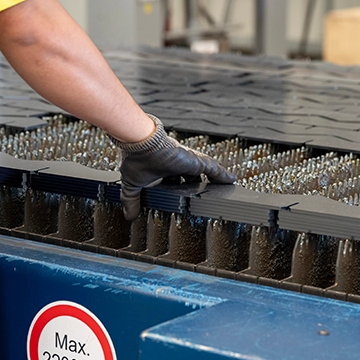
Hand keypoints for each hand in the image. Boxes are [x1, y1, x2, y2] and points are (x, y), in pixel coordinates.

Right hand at [110, 115, 235, 219]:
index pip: (175, 180)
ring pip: (205, 173)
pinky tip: (231, 180)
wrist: (140, 144)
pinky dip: (222, 174)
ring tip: (223, 191)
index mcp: (164, 169)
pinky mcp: (195, 160)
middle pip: (192, 178)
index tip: (181, 198)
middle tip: (204, 199)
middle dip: (197, 187)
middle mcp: (177, 165)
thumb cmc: (135, 159)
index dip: (179, 189)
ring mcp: (188, 162)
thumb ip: (132, 200)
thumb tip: (128, 216)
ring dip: (214, 182)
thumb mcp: (133, 184)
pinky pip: (213, 169)